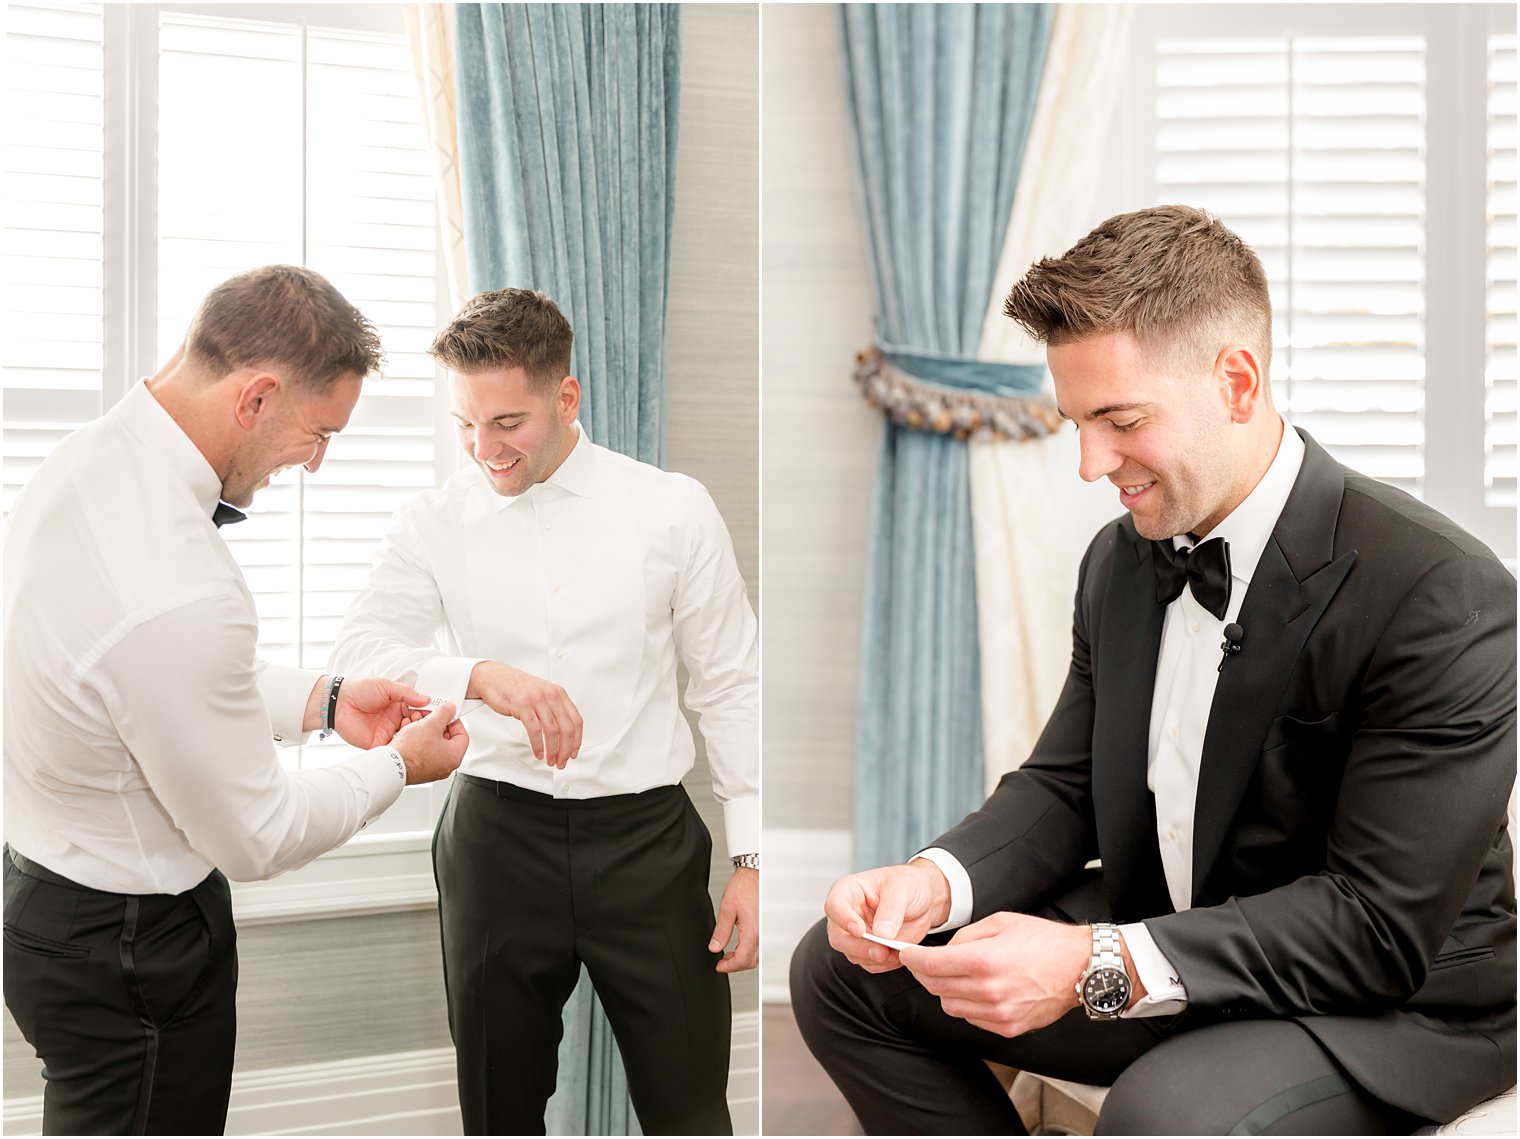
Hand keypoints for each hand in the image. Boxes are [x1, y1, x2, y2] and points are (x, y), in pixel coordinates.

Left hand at [334, 677, 429, 748]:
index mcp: (398, 705)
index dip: (426, 713)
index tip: (434, 714)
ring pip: (407, 739)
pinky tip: (406, 744)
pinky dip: (400, 748)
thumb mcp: (386, 685)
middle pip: (415, 727)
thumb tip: (426, 699)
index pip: (418, 711)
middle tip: (422, 722)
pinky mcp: (378, 743)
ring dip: (412, 737)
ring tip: (414, 731)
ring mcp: (387, 732)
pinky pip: (392, 749)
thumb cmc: (358, 690)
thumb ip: (407, 693)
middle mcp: (394, 719)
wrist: (338, 702)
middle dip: (421, 726)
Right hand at [391, 702, 468, 784]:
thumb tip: (450, 709)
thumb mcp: (431, 723)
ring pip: (432, 744)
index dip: (455, 721)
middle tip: (429, 716)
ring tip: (416, 722)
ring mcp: (431, 769)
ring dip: (424, 730)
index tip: (447, 714)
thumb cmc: (411, 751)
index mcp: (454, 757)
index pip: (462, 735)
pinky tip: (408, 732)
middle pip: (446, 739)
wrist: (390, 766)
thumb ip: (444, 713)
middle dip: (436, 724)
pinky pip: (421, 751)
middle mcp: (445, 766)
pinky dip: (416, 740)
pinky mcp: (418, 769)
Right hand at [469, 661, 582, 767]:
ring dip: (552, 750)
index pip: (576, 720)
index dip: (577, 740)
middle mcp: (550, 695)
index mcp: (558, 693)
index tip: (573, 752)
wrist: (493, 677)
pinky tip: (538, 752)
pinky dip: (538, 745)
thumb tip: (564, 733)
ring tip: (550, 760)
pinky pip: (534, 730)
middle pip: (567, 728)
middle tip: (562, 761)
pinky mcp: (522, 705)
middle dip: (566, 749)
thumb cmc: (515, 687)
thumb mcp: (541, 694)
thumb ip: (553, 709)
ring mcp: (537, 699)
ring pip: (552, 730)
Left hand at [709, 866, 757, 972]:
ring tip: (729, 953)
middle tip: (722, 961)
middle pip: (750, 961)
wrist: (756, 874)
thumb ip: (721, 932)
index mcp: (753, 932)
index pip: (741, 960)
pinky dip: (749, 950)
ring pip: (756, 955)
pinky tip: (740, 945)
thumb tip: (715, 947)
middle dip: (735, 965)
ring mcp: (766, 931)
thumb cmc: (744, 887)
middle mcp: (762, 934)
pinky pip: (760, 946)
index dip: (728, 967)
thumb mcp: (727, 910)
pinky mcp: (767, 926)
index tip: (719, 966)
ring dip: (742, 958)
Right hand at [822, 860, 950, 973]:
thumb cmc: (908, 885)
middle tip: (881, 951)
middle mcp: (848, 914)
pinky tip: (898, 954)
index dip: (843, 919)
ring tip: (896, 950)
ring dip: (874, 958)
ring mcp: (857, 935)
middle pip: (838, 936)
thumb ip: (891, 910)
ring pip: (852, 954)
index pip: (834, 905)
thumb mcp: (902, 888)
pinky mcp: (869, 950)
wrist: (924, 900)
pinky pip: (870, 964)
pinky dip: (885, 964)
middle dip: (858, 947)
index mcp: (849, 891)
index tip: (860, 930)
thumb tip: (882, 933)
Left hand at [898, 912, 1088, 1037]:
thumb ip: (965, 937)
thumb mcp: (1000, 922)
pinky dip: (967, 1004)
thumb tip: (942, 952)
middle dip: (924, 974)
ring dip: (946, 990)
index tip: (906, 955)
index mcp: (985, 960)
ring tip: (958, 975)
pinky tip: (978, 990)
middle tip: (924, 963)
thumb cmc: (1044, 941)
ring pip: (950, 1006)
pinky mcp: (1008, 1028)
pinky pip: (971, 1018)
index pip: (931, 966)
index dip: (912, 960)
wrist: (1080, 968)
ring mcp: (999, 1013)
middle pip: (936, 988)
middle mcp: (990, 991)